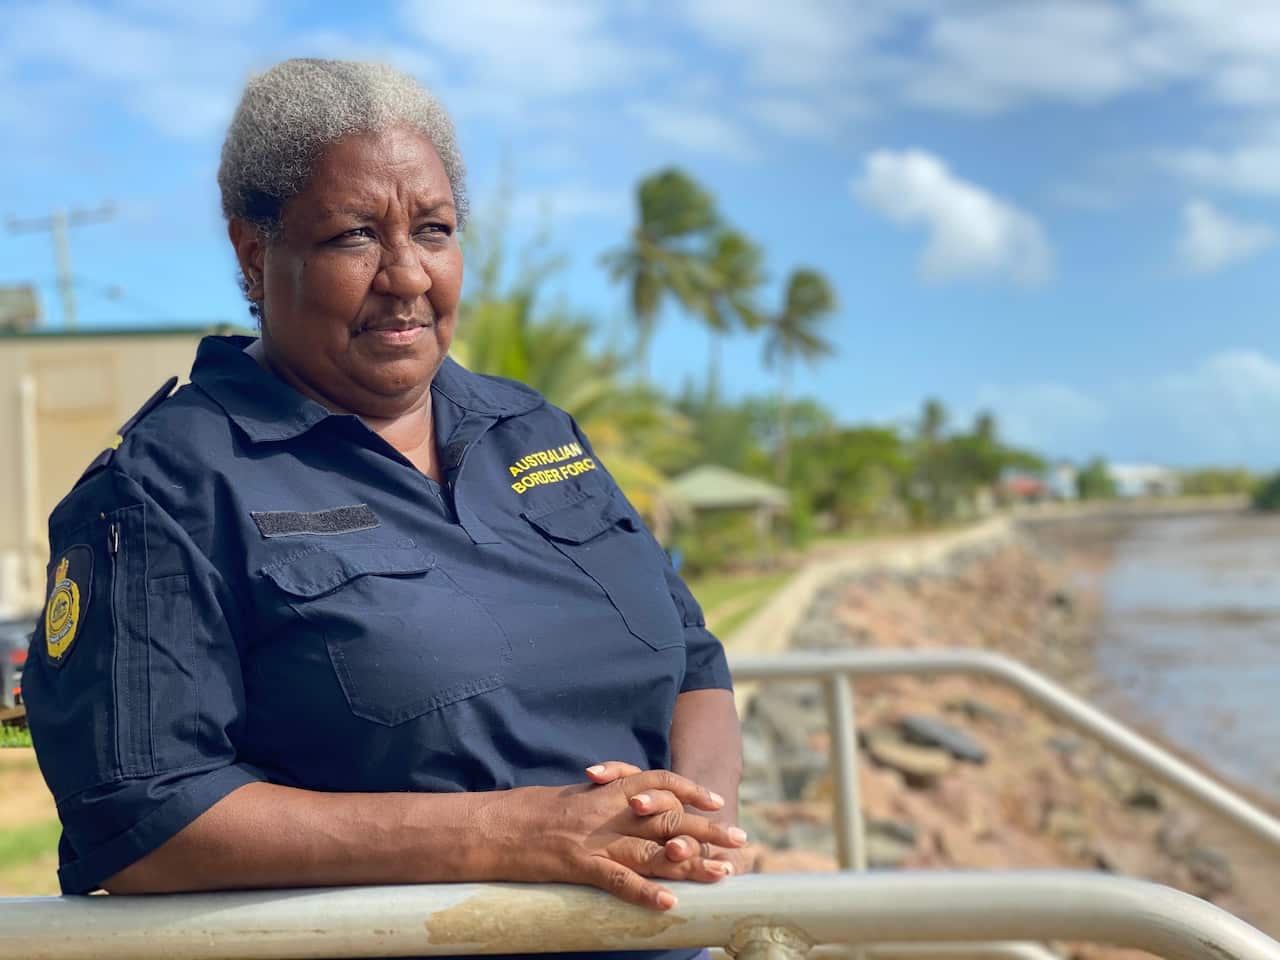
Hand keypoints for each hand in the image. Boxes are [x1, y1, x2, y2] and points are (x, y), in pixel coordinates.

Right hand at [500, 764, 747, 911]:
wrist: (490, 825)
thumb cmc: (527, 812)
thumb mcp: (573, 798)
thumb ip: (604, 800)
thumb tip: (629, 805)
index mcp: (606, 792)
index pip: (659, 782)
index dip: (690, 790)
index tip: (715, 802)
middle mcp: (606, 812)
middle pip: (667, 819)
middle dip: (706, 831)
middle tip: (739, 840)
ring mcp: (594, 839)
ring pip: (652, 851)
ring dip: (689, 865)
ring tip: (720, 874)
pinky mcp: (578, 865)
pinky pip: (618, 881)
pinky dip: (645, 893)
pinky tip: (669, 904)